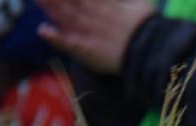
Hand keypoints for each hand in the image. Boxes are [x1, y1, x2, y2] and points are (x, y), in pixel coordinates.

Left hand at [37, 0, 155, 74]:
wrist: (153, 50)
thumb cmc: (150, 27)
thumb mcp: (139, 4)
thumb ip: (126, 1)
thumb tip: (112, 4)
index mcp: (105, 5)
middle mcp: (94, 16)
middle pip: (71, 3)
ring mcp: (90, 33)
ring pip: (66, 17)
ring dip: (50, 7)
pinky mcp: (88, 50)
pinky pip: (70, 43)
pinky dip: (56, 37)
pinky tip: (43, 30)